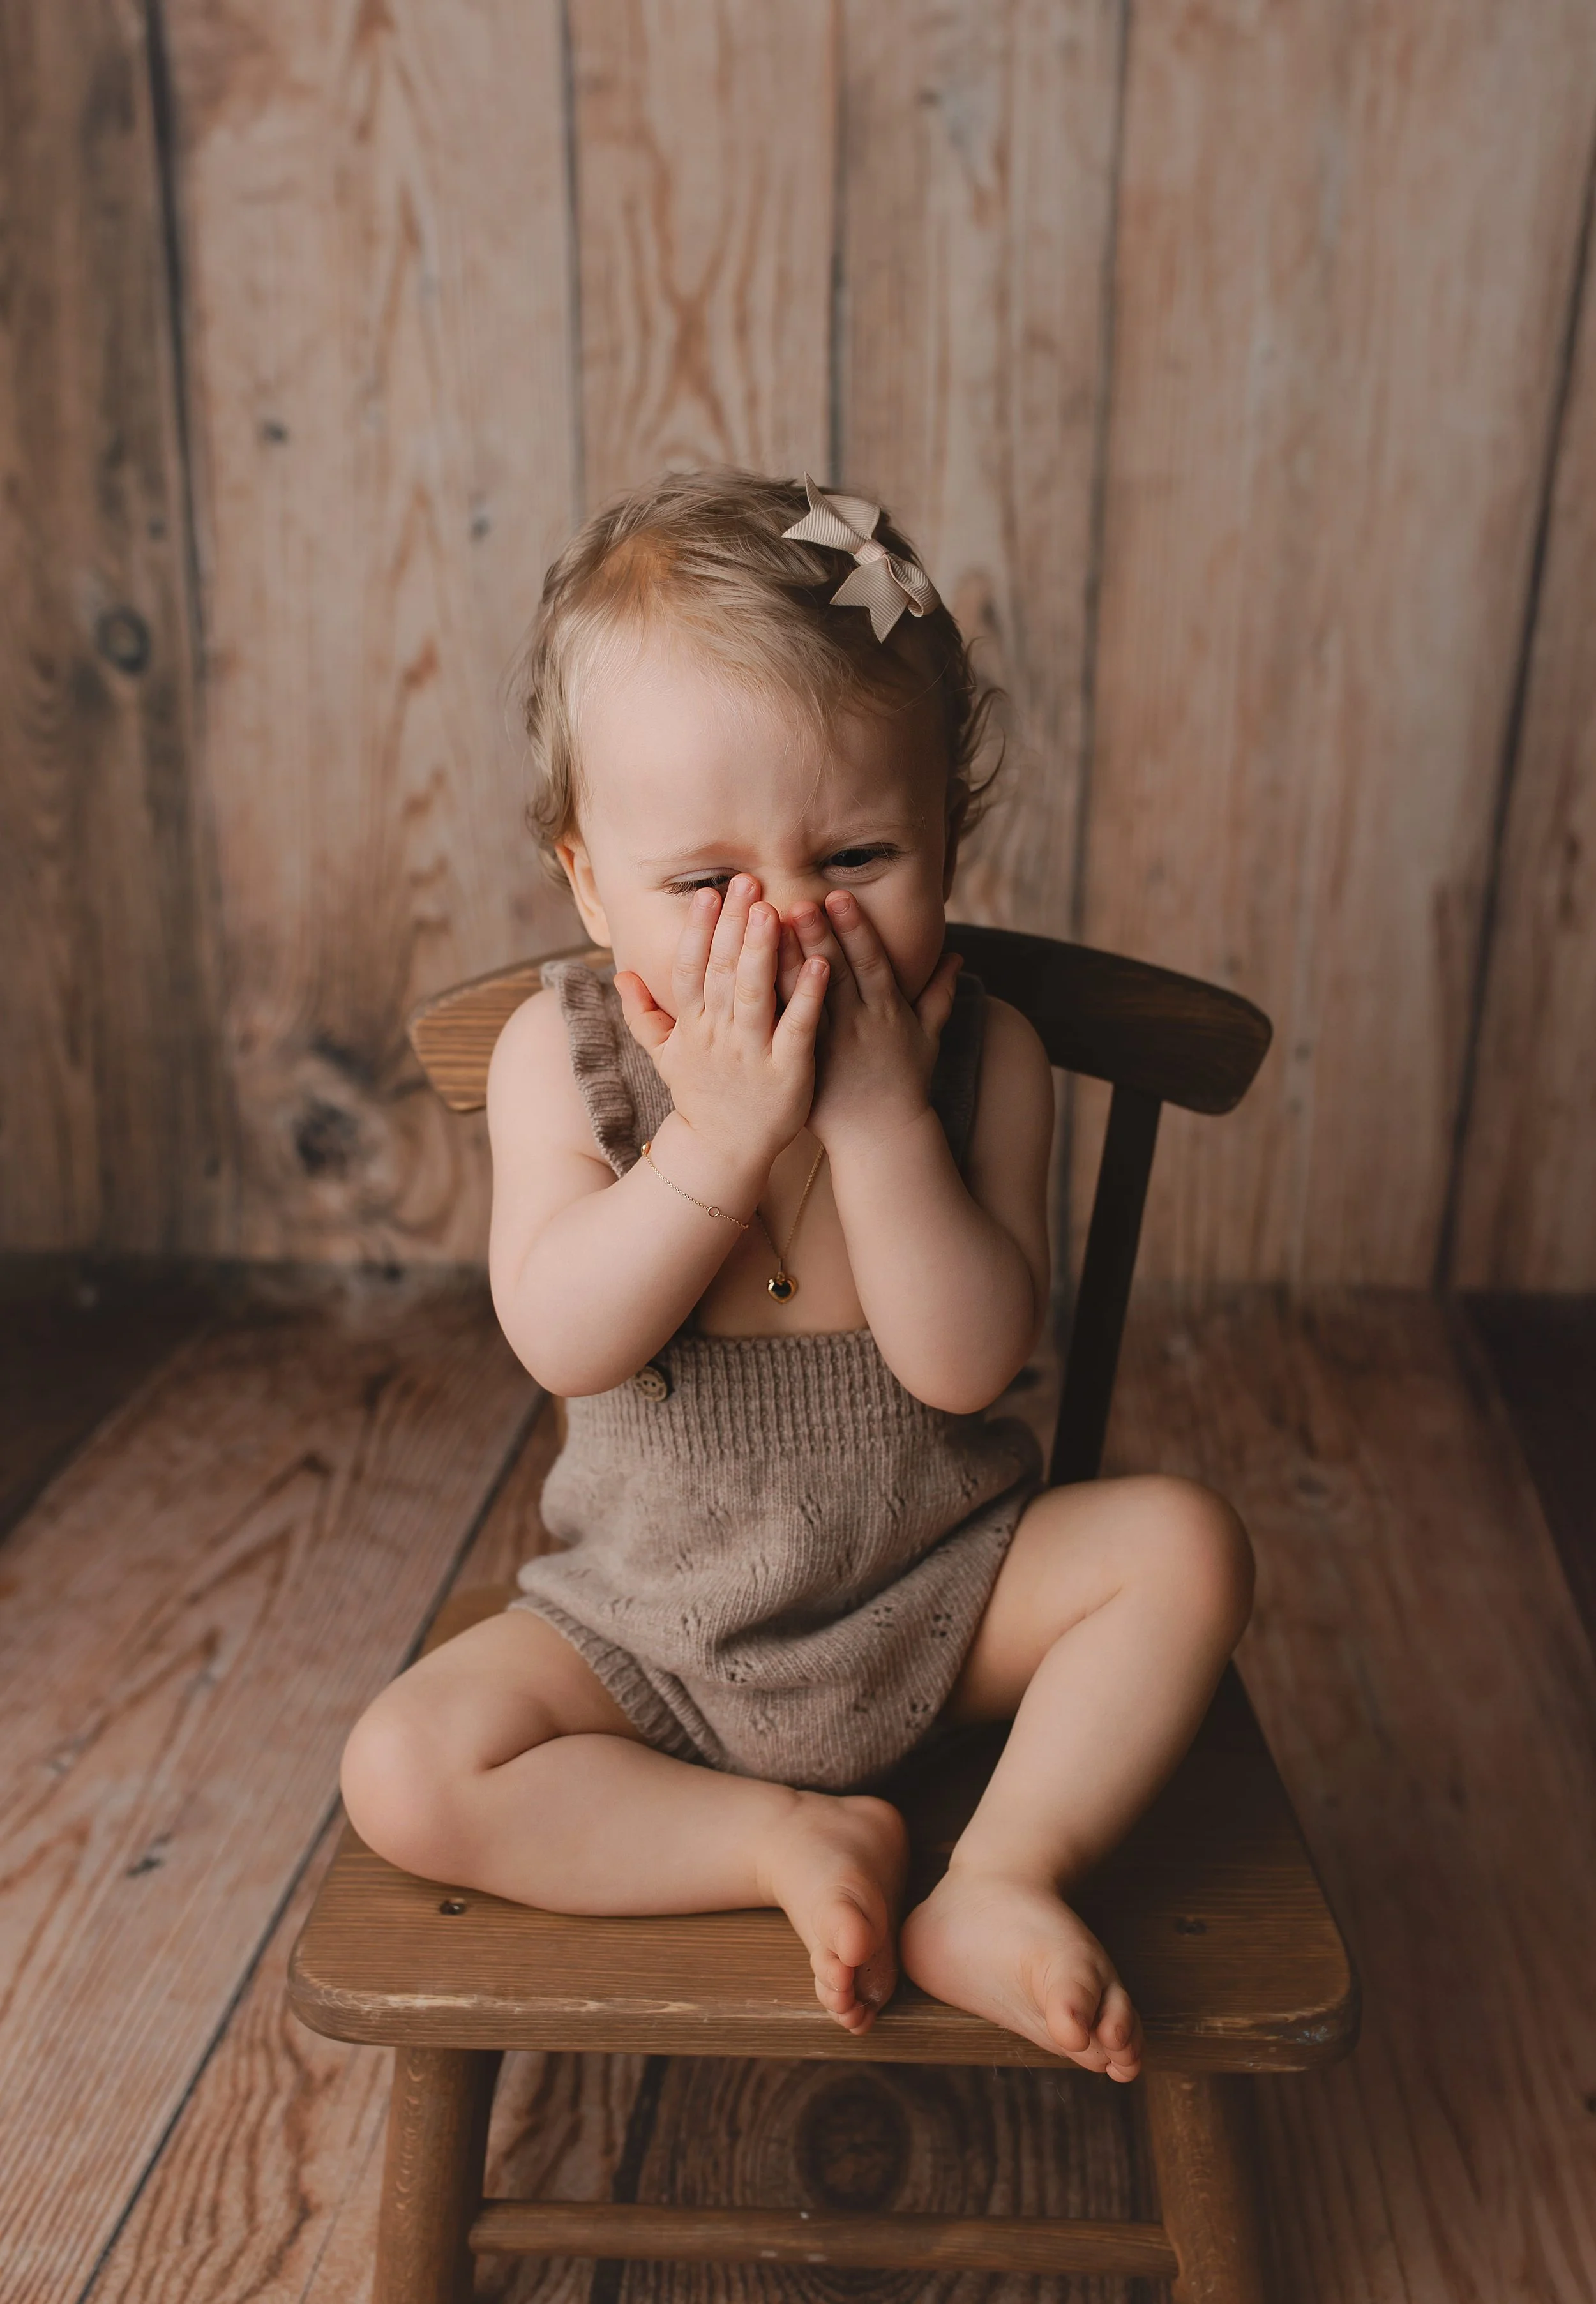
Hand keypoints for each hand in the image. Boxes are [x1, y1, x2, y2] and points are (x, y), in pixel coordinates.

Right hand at [614, 875, 828, 1174]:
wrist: (723, 1153)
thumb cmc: (700, 1095)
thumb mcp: (664, 1055)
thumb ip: (642, 1013)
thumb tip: (620, 973)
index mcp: (691, 1027)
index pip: (690, 970)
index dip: (698, 931)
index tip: (708, 893)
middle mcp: (718, 1036)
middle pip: (722, 972)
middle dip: (733, 926)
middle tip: (747, 881)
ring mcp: (752, 1054)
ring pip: (756, 995)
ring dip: (764, 952)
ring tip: (774, 910)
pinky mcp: (788, 1072)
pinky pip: (798, 1028)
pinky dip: (808, 997)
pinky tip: (821, 964)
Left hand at [781, 891, 961, 1147]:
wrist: (880, 1138)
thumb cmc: (905, 1084)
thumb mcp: (928, 1038)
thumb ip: (939, 994)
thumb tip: (955, 955)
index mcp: (887, 1013)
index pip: (871, 964)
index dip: (855, 930)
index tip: (838, 897)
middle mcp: (857, 1026)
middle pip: (835, 976)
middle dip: (817, 938)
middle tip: (797, 901)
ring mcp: (828, 1047)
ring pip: (806, 1001)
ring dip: (787, 964)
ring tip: (767, 934)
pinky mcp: (804, 1066)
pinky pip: (783, 1031)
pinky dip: (770, 1005)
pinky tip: (750, 980)